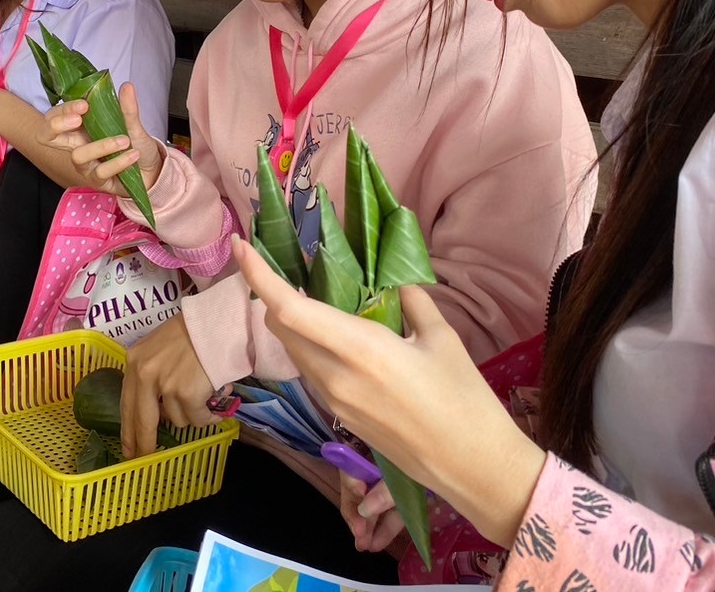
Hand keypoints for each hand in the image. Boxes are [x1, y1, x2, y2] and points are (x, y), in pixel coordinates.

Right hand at [42, 83, 165, 200]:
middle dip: (57, 125)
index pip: (56, 117)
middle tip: (78, 118)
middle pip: (48, 136)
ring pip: (78, 155)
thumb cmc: (134, 144)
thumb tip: (127, 86)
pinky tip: (133, 155)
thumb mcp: (132, 124)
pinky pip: (101, 172)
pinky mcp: (98, 181)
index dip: (63, 110)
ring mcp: (85, 165)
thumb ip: (127, 108)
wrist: (151, 168)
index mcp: (80, 129)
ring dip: (101, 146)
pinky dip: (118, 162)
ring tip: (125, 140)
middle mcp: (77, 146)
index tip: (84, 104)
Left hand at [121, 313, 214, 458]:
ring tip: (205, 399)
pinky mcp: (187, 394)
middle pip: (143, 421)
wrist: (218, 322)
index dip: (128, 429)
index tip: (128, 448)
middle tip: (147, 457)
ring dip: (192, 415)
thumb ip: (152, 373)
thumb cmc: (193, 330)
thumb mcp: (161, 346)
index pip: (126, 403)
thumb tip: (160, 409)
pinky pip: (197, 419)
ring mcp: (166, 385)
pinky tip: (217, 406)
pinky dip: (208, 416)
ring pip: (177, 420)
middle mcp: (145, 374)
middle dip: (145, 443)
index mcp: (135, 361)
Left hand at [234, 238, 544, 547]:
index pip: (290, 310)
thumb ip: (413, 303)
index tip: (241, 247)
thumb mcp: (442, 338)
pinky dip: (311, 348)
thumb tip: (396, 285)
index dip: (259, 276)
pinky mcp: (341, 419)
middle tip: (286, 268)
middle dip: (274, 295)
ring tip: (313, 299)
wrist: (473, 466)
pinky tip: (334, 338)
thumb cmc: (465, 399)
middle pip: (282, 328)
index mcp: (360, 349)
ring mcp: (335, 402)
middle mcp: (336, 376)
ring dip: (293, 323)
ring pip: (295, 352)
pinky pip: (312, 373)